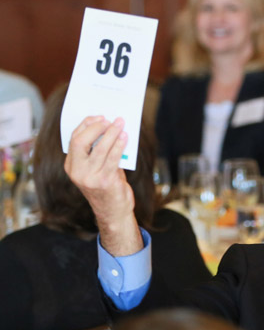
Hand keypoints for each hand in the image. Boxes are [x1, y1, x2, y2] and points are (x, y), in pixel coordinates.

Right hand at [64, 116, 142, 255]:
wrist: (114, 213)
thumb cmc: (107, 189)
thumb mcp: (98, 170)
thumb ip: (98, 153)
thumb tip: (109, 129)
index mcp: (71, 167)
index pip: (74, 139)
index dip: (85, 125)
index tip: (97, 117)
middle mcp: (77, 172)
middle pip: (81, 141)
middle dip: (96, 127)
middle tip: (109, 120)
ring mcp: (90, 177)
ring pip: (99, 148)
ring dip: (111, 133)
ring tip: (120, 125)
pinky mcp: (105, 181)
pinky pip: (113, 158)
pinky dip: (119, 145)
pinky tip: (125, 138)